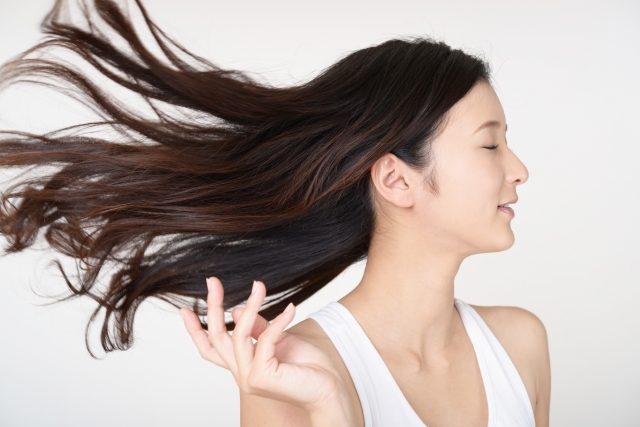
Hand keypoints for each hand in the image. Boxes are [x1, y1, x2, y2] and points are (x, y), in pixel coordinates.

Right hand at [179, 277, 350, 415]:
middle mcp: (241, 374)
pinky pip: (266, 339)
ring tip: (259, 286)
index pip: (210, 349)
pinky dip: (278, 320)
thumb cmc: (309, 368)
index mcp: (242, 367)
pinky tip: (291, 309)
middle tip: (212, 282)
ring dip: (250, 306)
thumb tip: (236, 309)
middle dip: (213, 307)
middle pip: (216, 338)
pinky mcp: (262, 376)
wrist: (330, 391)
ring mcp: (249, 378)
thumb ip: (259, 328)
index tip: (184, 309)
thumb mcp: (280, 340)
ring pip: (239, 334)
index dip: (195, 330)